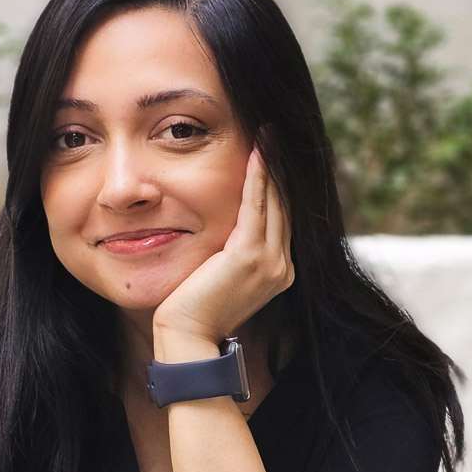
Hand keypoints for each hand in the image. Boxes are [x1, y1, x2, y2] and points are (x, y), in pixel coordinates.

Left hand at [152, 145, 293, 350]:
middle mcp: (282, 267)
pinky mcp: (250, 257)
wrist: (188, 336)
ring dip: (271, 165)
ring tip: (268, 134)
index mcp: (279, 272)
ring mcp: (271, 263)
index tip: (271, 155)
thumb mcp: (221, 277)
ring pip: (274, 202)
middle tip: (273, 134)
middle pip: (283, 206)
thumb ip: (232, 254)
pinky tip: (256, 153)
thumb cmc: (195, 310)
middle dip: (278, 169)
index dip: (277, 185)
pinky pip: (256, 207)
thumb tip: (226, 234)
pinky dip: (257, 178)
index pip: (280, 219)